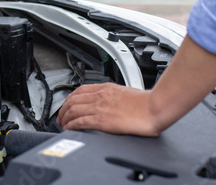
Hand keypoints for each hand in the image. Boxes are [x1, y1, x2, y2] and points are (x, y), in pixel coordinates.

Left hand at [57, 35, 215, 136]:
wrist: (154, 107)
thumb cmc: (146, 102)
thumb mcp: (126, 93)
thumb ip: (114, 95)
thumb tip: (111, 101)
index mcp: (106, 88)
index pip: (80, 90)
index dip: (70, 98)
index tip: (67, 104)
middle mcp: (100, 95)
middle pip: (73, 99)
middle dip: (63, 109)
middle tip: (60, 117)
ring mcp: (100, 107)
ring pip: (73, 109)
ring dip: (64, 117)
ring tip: (62, 124)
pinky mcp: (102, 119)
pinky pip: (80, 121)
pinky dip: (71, 125)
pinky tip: (69, 128)